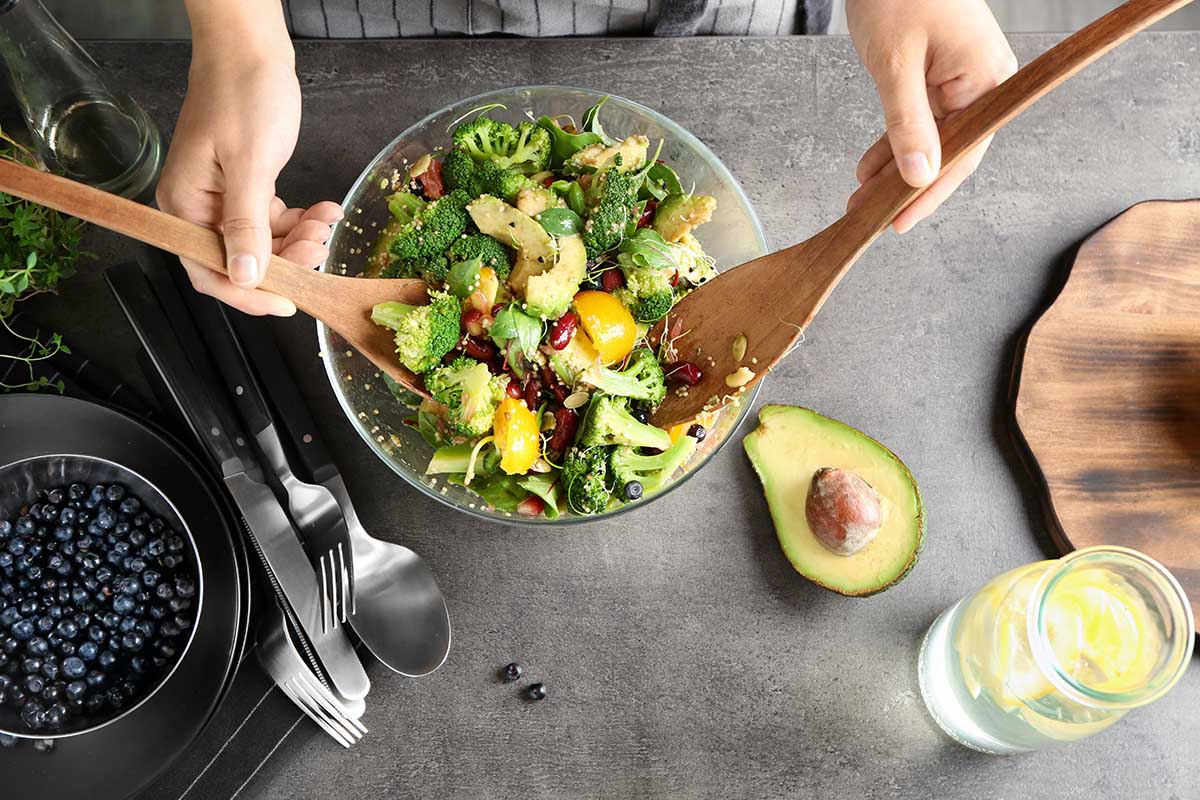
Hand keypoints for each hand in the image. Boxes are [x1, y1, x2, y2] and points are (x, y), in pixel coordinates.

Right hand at [156, 12, 340, 314]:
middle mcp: (199, 207)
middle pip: (241, 260)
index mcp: (184, 206)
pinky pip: (274, 219)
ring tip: (325, 223)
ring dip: (299, 240)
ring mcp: (223, 198)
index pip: (209, 271)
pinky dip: (301, 220)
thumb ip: (247, 226)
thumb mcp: (250, 165)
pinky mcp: (247, 186)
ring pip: (264, 243)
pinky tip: (325, 210)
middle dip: (285, 261)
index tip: (290, 302)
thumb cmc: (243, 96)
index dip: (249, 294)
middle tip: (319, 247)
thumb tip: (244, 277)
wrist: (252, 49)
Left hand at [845, 0, 1016, 232]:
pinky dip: (895, 142)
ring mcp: (965, 79)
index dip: (927, 194)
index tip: (897, 223)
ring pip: (932, 140)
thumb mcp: (895, 64)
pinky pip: (922, 120)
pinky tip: (870, 167)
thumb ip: (907, 124)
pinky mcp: (944, 75)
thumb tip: (918, 177)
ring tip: (861, 196)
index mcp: (987, 80)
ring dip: (895, 169)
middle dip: (905, 186)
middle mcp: (984, 83)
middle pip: (948, 152)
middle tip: (867, 215)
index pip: (961, 155)